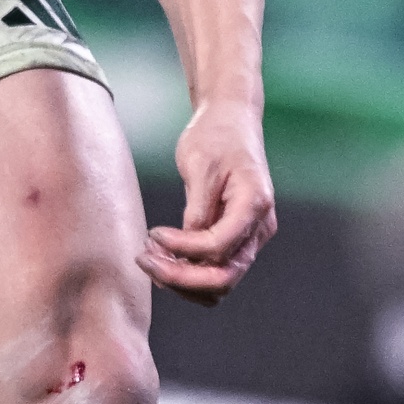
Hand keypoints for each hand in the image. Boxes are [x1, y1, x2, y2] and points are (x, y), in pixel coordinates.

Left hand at [144, 99, 273, 304]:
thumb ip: (196, 209)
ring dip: (183, 281)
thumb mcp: (199, 165)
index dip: (182, 248)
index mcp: (254, 204)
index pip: (218, 247)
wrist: (231, 120)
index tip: (153, 234)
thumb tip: (184, 248)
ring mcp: (250, 236)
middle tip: (144, 260)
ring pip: (219, 282)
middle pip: (223, 278)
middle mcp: (258, 228)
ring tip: (150, 258)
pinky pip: (215, 269)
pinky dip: (189, 273)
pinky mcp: (236, 239)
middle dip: (180, 278)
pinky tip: (162, 257)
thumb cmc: (216, 136)